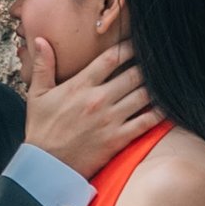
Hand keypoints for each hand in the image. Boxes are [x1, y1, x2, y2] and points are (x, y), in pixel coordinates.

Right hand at [22, 31, 158, 176]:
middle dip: (147, 65)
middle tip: (157, 60)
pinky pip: (146, 122)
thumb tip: (40, 39)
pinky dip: (159, 113)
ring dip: (155, 86)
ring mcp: (111, 119)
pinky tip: (167, 106)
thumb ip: (43, 65)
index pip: (111, 58)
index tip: (138, 43)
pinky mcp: (118, 139)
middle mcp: (99, 99)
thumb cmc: (41, 130)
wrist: (46, 166)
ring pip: (143, 95)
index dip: (128, 47)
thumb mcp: (37, 95)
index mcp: (80, 85)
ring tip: (164, 79)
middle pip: (133, 74)